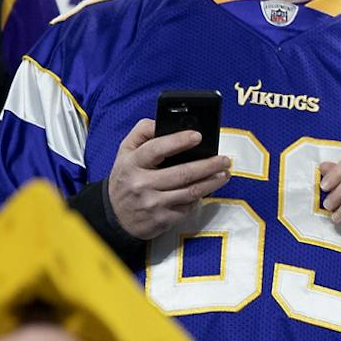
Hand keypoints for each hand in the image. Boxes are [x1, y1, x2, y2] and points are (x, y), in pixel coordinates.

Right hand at [106, 120, 234, 240]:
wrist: (115, 216)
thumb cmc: (126, 178)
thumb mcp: (125, 152)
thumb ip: (142, 132)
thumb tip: (162, 121)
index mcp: (132, 163)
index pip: (156, 149)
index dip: (178, 141)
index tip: (198, 136)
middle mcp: (141, 183)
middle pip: (182, 173)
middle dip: (208, 165)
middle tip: (224, 159)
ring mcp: (153, 203)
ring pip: (190, 191)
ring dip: (212, 182)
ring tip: (224, 174)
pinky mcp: (162, 219)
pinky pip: (188, 206)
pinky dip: (200, 197)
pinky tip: (208, 189)